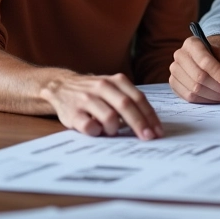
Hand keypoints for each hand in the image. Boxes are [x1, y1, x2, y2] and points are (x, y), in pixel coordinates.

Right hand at [40, 72, 162, 139]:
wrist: (62, 86)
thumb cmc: (95, 92)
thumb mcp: (114, 89)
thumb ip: (130, 101)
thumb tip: (150, 124)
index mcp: (117, 80)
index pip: (138, 98)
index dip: (150, 116)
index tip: (158, 131)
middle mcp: (103, 86)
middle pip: (126, 106)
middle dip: (140, 124)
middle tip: (148, 138)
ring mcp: (87, 99)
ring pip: (109, 117)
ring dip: (115, 129)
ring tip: (112, 131)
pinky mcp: (72, 113)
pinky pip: (89, 127)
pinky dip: (97, 132)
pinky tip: (97, 131)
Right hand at [169, 34, 219, 102]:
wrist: (207, 62)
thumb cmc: (217, 57)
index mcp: (192, 43)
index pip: (204, 60)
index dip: (219, 74)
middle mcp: (180, 55)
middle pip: (199, 76)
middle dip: (217, 87)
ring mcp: (175, 70)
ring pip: (194, 89)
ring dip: (212, 95)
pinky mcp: (174, 84)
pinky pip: (189, 97)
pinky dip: (204, 100)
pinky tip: (213, 97)